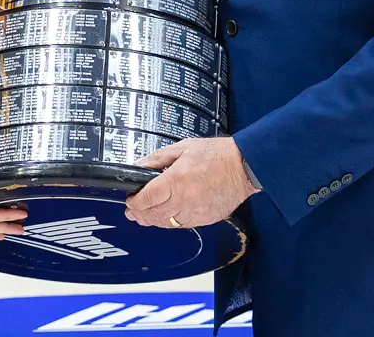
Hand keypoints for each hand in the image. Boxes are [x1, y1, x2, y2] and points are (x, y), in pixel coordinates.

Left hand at [124, 138, 259, 229]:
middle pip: (154, 214)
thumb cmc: (216, 155)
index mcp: (177, 180)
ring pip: (166, 224)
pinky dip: (171, 222)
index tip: (130, 200)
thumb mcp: (182, 148)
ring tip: (145, 216)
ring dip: (153, 221)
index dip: (134, 202)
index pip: (147, 198)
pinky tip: (166, 216)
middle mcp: (185, 199)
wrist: (242, 166)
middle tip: (132, 212)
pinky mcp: (205, 219)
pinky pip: (182, 225)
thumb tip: (139, 166)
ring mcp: (196, 212)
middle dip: (140, 214)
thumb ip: (157, 159)